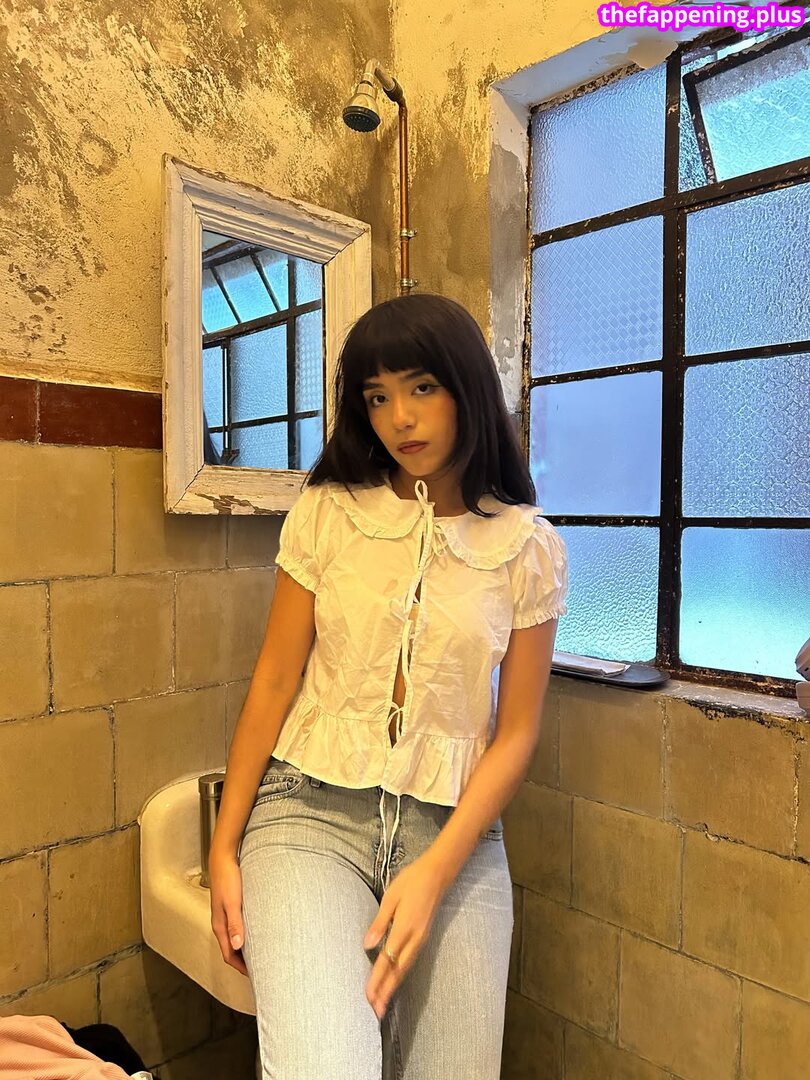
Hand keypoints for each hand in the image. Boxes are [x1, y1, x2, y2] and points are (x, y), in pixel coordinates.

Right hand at [209, 846, 248, 976]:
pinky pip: (238, 927)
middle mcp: (221, 923)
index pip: (228, 955)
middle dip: (243, 961)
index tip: (255, 975)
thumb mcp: (233, 902)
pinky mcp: (231, 907)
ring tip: (261, 953)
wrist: (223, 859)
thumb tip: (237, 946)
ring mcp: (225, 915)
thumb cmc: (228, 878)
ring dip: (245, 948)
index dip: (241, 968)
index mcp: (219, 926)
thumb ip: (235, 923)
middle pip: (231, 950)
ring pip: (234, 939)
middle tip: (260, 968)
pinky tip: (257, 932)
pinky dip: (246, 935)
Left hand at [363, 853, 446, 1020]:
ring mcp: (421, 939)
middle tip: (375, 1011)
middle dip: (386, 991)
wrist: (437, 874)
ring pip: (405, 968)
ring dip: (393, 986)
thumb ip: (380, 922)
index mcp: (404, 928)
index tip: (368, 997)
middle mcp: (415, 938)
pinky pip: (410, 961)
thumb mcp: (391, 897)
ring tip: (383, 1002)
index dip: (377, 981)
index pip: (387, 961)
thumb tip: (367, 945)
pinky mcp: (423, 937)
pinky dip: (401, 974)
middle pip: (398, 971)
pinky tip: (395, 980)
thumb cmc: (411, 881)